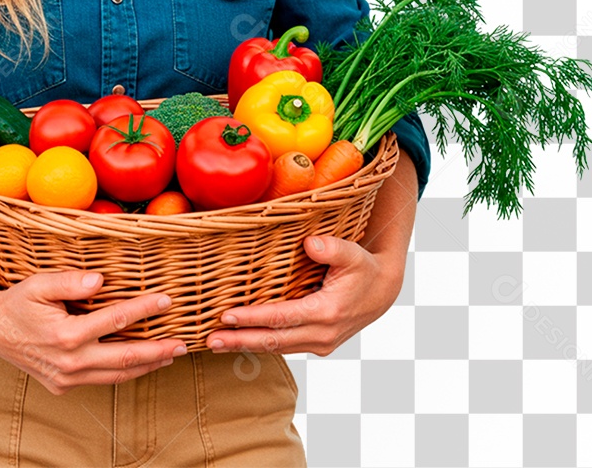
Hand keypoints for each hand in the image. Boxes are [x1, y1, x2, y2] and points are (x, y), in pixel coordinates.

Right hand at [0, 269, 186, 394]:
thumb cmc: (19, 301)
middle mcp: (70, 362)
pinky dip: (124, 373)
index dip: (144, 309)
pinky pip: (101, 380)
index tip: (166, 300)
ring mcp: (67, 378)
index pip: (115, 320)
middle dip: (157, 350)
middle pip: (124, 358)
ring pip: (116, 376)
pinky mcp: (64, 386)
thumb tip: (99, 280)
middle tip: (182, 343)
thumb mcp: (39, 284)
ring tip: (170, 356)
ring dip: (146, 367)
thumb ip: (69, 281)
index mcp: (66, 335)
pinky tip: (140, 364)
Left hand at [204, 234, 405, 356]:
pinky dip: (260, 345)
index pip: (282, 318)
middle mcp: (323, 334)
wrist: (381, 292)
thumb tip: (310, 243)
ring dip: (246, 346)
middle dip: (240, 340)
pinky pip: (284, 346)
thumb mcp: (352, 253)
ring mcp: (320, 343)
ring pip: (276, 348)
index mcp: (328, 312)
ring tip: (215, 343)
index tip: (227, 316)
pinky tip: (239, 341)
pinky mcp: (317, 344)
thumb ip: (332, 248)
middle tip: (210, 340)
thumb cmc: (363, 268)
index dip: (253, 318)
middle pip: (273, 340)